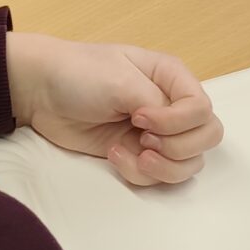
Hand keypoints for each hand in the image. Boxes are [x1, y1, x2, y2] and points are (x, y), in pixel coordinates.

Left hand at [5, 32, 222, 187]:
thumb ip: (155, 102)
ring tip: (135, 155)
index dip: (178, 122)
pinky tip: (114, 156)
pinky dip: (139, 173)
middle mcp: (172, 105)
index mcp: (173, 77)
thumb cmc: (80, 73)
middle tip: (146, 141)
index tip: (140, 117)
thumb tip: (168, 130)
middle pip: (207, 137)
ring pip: (189, 163)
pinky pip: (157, 176)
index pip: (203, 109)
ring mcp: (156, 133)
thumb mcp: (120, 79)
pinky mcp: (137, 154)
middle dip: (179, 147)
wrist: (41, 92)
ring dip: (164, 167)